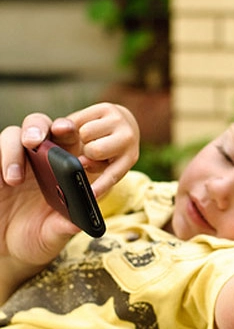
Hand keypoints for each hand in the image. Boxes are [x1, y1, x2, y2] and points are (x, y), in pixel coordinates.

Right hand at [0, 103, 138, 293]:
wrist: (9, 250)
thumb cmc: (40, 237)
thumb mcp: (55, 234)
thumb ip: (66, 225)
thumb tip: (82, 218)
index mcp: (67, 166)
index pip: (72, 138)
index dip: (72, 130)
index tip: (69, 131)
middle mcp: (42, 158)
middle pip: (42, 127)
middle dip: (39, 127)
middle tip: (36, 141)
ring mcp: (16, 161)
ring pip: (13, 135)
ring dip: (14, 149)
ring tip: (15, 178)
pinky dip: (0, 158)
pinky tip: (5, 180)